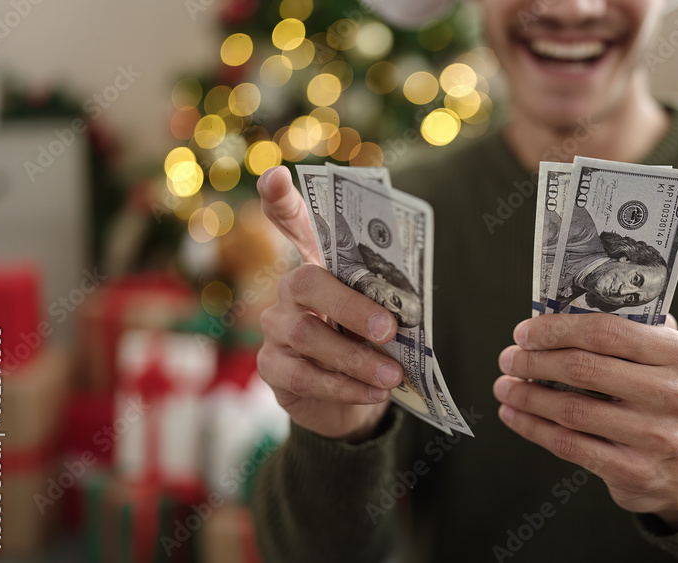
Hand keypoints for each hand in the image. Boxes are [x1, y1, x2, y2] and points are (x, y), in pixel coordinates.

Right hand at [256, 166, 400, 442]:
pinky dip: (344, 385)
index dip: (281, 200)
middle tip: (389, 329)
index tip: (277, 176)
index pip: (293, 223)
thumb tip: (406, 308)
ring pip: (306, 336)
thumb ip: (385, 303)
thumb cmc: (369, 344)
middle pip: (307, 282)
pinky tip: (373, 392)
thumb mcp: (381, 317)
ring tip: (392, 374)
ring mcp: (275, 328)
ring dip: (355, 357)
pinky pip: (303, 375)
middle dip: (351, 306)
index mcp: (319, 265)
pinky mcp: (271, 367)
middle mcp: (289, 289)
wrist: (351, 401)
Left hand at [493, 313, 677, 528]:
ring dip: (527, 395)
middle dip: (535, 361)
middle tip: (509, 358)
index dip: (557, 329)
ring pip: (571, 409)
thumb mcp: (667, 361)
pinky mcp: (634, 471)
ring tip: (504, 385)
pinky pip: (569, 444)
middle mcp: (674, 395)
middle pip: (584, 368)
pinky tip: (514, 414)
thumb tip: (561, 311)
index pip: (606, 332)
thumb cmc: (666, 400)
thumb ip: (629, 332)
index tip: (524, 332)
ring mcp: (656, 437)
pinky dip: (533, 427)